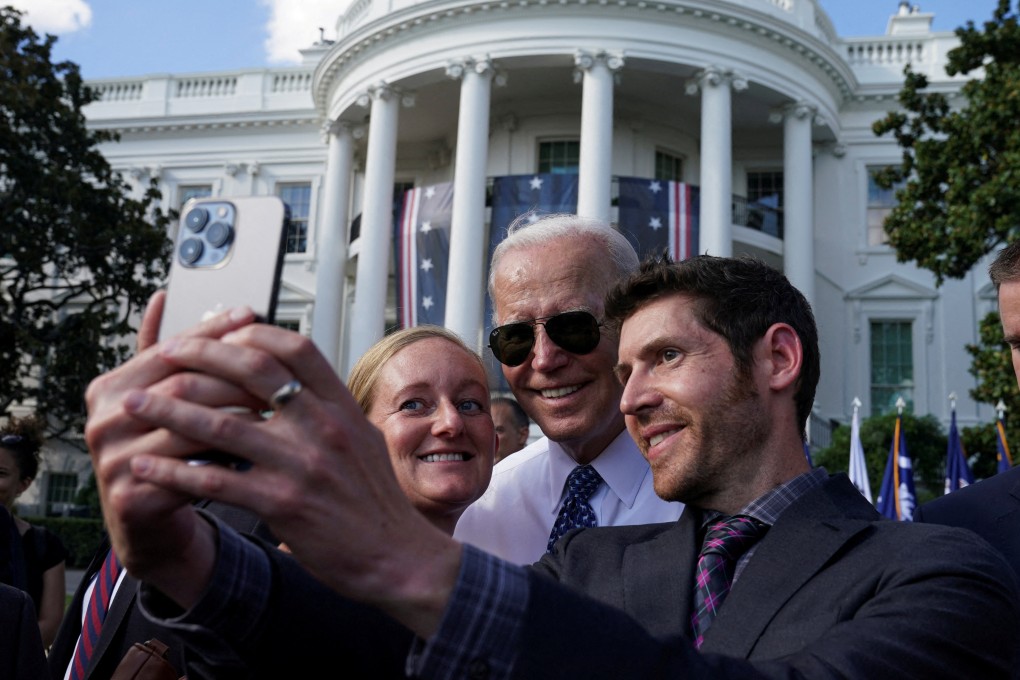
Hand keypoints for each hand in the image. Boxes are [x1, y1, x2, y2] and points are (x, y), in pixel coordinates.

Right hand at [84, 301, 258, 605]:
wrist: (145, 519)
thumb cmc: (163, 447)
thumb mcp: (162, 396)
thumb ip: (167, 352)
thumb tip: (164, 295)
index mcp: (108, 388)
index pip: (167, 349)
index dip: (212, 331)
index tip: (251, 314)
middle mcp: (102, 421)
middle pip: (181, 385)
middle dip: (235, 376)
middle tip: (277, 370)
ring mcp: (112, 461)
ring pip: (190, 428)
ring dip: (238, 416)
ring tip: (276, 408)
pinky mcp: (132, 498)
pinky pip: (193, 472)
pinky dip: (230, 459)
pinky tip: (260, 450)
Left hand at [122, 324, 461, 635]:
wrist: (397, 557)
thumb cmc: (376, 500)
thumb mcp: (364, 438)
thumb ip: (329, 407)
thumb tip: (296, 380)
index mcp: (342, 406)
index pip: (296, 348)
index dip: (252, 333)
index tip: (219, 332)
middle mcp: (323, 427)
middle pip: (253, 370)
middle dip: (201, 355)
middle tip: (166, 353)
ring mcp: (302, 465)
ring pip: (222, 423)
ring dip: (169, 409)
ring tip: (134, 403)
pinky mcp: (281, 505)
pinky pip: (214, 481)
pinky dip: (173, 472)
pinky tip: (146, 466)